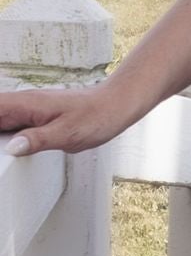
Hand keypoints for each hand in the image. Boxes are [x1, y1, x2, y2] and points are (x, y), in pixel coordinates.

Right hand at [0, 79, 135, 157]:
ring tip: (0, 151)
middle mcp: (23, 104)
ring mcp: (27, 110)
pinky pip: (8, 125)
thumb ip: (38, 140)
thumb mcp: (68, 133)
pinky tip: (4, 148)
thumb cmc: (96, 115)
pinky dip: (1, 135)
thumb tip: (12, 148)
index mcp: (26, 103)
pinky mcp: (34, 118)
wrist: (115, 105)